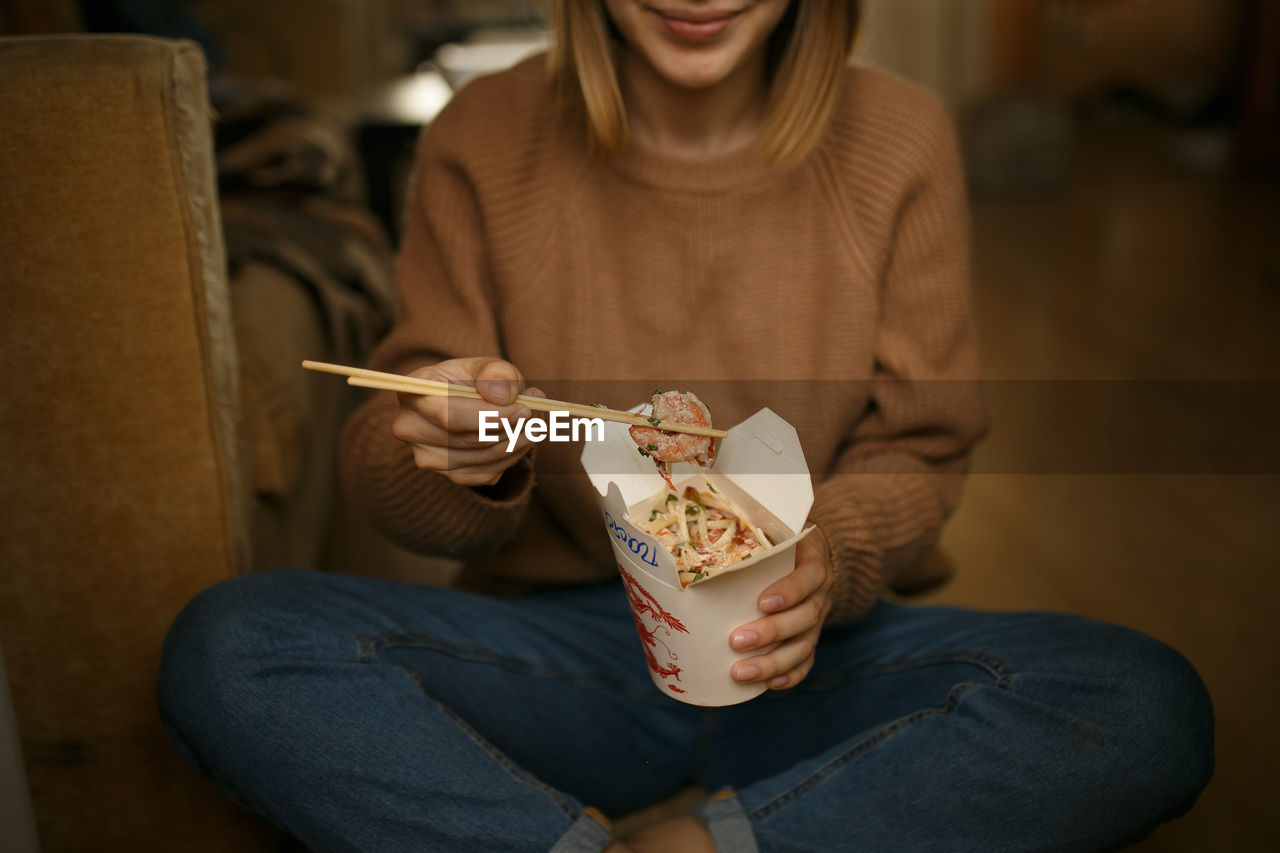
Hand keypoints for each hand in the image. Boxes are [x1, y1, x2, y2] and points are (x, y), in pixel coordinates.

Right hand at [390, 356, 544, 486]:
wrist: (460, 402)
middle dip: (512, 428)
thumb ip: (495, 372)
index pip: (449, 415)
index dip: (490, 416)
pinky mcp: (449, 475)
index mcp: (413, 393)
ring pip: (483, 459)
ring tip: (535, 423)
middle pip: (470, 440)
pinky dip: (511, 457)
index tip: (525, 409)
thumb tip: (505, 395)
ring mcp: (428, 457)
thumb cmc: (470, 380)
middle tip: (538, 415)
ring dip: (518, 443)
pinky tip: (520, 439)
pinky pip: (487, 473)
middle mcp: (412, 429)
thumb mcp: (482, 365)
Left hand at [728, 537, 832, 689]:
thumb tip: (696, 540)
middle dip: (771, 633)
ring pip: (804, 646)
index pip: (809, 577)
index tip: (761, 603)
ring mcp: (817, 620)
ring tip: (740, 672)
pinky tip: (769, 685)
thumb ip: (747, 532)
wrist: (809, 555)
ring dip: (773, 663)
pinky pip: (806, 662)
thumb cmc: (779, 541)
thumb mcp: (772, 530)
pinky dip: (789, 676)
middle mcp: (819, 595)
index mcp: (812, 563)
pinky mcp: (810, 638)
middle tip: (736, 641)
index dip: (789, 592)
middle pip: (804, 618)